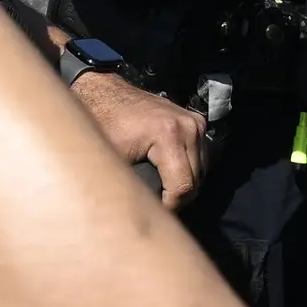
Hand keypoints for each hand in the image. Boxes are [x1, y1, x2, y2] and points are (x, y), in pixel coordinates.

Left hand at [70, 67, 203, 208]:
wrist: (107, 94)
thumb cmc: (104, 125)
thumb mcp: (116, 160)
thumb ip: (136, 186)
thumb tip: (147, 213)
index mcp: (169, 135)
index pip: (183, 186)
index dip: (171, 206)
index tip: (155, 210)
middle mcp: (188, 127)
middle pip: (196, 180)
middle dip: (178, 197)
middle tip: (157, 202)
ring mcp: (195, 122)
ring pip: (202, 170)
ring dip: (185, 182)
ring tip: (162, 188)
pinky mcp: (196, 121)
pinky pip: (200, 155)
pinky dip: (188, 167)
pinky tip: (170, 172)